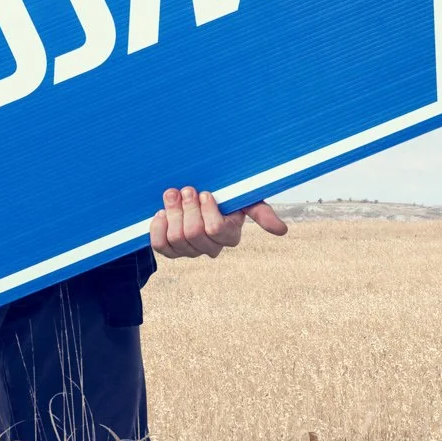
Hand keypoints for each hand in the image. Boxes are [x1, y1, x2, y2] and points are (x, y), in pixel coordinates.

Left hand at [149, 186, 288, 258]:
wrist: (194, 192)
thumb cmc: (224, 194)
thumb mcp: (245, 198)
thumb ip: (261, 212)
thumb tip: (282, 231)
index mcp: (229, 235)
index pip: (216, 230)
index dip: (207, 211)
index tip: (205, 192)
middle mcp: (210, 248)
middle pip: (193, 233)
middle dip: (187, 208)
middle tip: (187, 189)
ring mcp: (189, 251)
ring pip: (176, 238)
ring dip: (173, 212)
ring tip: (173, 195)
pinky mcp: (170, 250)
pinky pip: (160, 245)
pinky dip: (158, 227)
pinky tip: (162, 212)